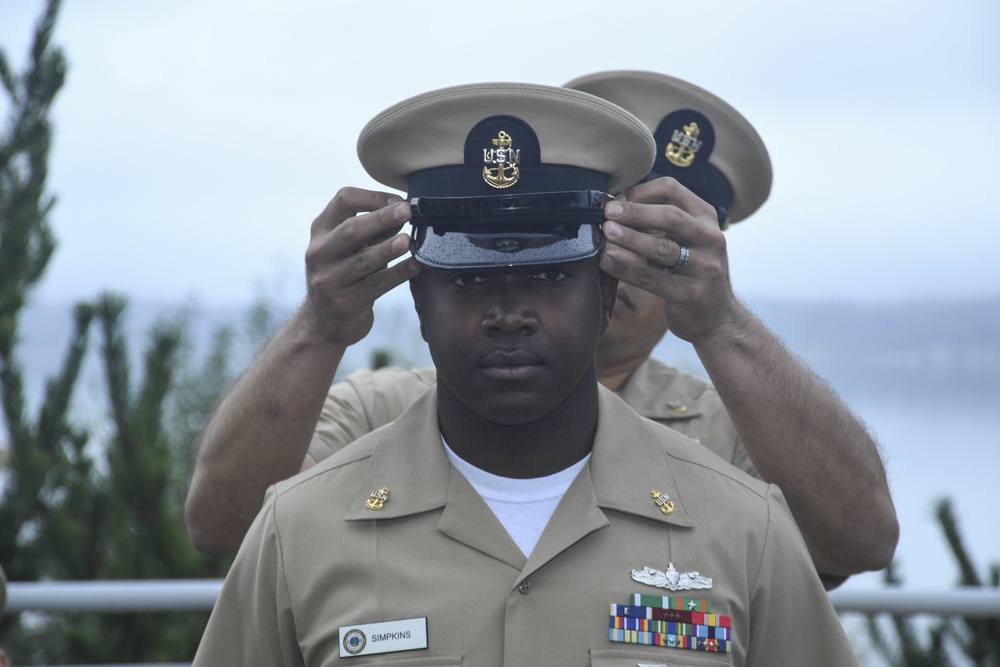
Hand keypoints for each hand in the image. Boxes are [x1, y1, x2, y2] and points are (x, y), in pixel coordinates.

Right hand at [303, 187, 421, 345]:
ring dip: (388, 248)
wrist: (322, 324)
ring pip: (362, 260)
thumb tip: (403, 211)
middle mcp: (320, 253)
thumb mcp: (350, 249)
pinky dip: (397, 274)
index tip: (398, 201)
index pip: (343, 201)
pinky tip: (415, 266)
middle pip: (350, 229)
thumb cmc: (342, 277)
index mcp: (321, 232)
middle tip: (406, 211)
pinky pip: (376, 285)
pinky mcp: (346, 302)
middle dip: (381, 218)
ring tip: (408, 241)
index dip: (373, 197)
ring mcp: (330, 279)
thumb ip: (373, 231)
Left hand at [598, 177, 739, 342]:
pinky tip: (606, 262)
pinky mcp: (690, 294)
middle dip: (635, 211)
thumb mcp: (687, 240)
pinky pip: (652, 279)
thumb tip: (616, 207)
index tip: (616, 202)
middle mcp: (710, 239)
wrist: (719, 317)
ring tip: (606, 232)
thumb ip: (660, 223)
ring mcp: (703, 267)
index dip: (640, 192)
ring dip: (630, 237)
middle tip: (608, 212)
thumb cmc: (693, 272)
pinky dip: (626, 269)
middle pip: (670, 216)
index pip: (672, 190)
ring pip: (662, 247)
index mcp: (706, 218)